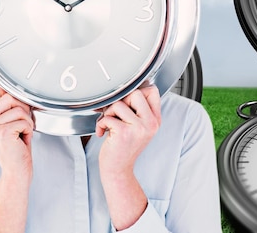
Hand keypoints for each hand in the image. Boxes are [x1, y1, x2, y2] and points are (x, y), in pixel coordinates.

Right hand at [0, 87, 33, 177]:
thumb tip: (18, 88)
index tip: (17, 113)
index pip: (0, 89)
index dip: (15, 98)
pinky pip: (25, 121)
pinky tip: (21, 140)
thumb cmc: (15, 147)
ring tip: (20, 134)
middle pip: (11, 97)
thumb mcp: (7, 122)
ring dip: (27, 122)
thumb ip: (8, 105)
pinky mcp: (2, 132)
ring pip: (20, 109)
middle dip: (23, 111)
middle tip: (20, 126)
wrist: (15, 171)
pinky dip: (29, 130)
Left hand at [96, 85, 160, 229]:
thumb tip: (126, 87)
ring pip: (119, 104)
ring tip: (108, 123)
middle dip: (121, 100)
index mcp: (155, 120)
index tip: (127, 102)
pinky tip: (103, 133)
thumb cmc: (124, 146)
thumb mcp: (138, 128)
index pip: (152, 91)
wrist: (118, 170)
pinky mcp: (124, 133)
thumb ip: (138, 110)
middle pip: (135, 93)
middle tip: (116, 113)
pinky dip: (101, 124)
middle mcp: (150, 123)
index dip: (137, 91)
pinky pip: (108, 117)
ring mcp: (138, 128)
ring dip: (108, 112)